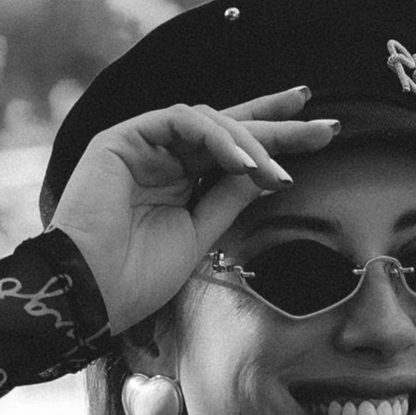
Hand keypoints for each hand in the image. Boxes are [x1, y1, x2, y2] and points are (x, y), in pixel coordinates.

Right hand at [48, 90, 335, 333]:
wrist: (90, 294)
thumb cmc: (137, 277)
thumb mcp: (200, 234)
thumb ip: (229, 197)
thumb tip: (269, 170)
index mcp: (178, 179)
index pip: (231, 148)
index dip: (274, 137)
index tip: (321, 135)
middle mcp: (160, 155)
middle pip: (226, 125)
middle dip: (277, 123)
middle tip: (325, 126)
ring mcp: (140, 143)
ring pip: (208, 120)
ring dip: (251, 142)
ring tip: (278, 173)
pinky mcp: (121, 138)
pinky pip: (179, 120)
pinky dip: (216, 137)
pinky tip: (243, 163)